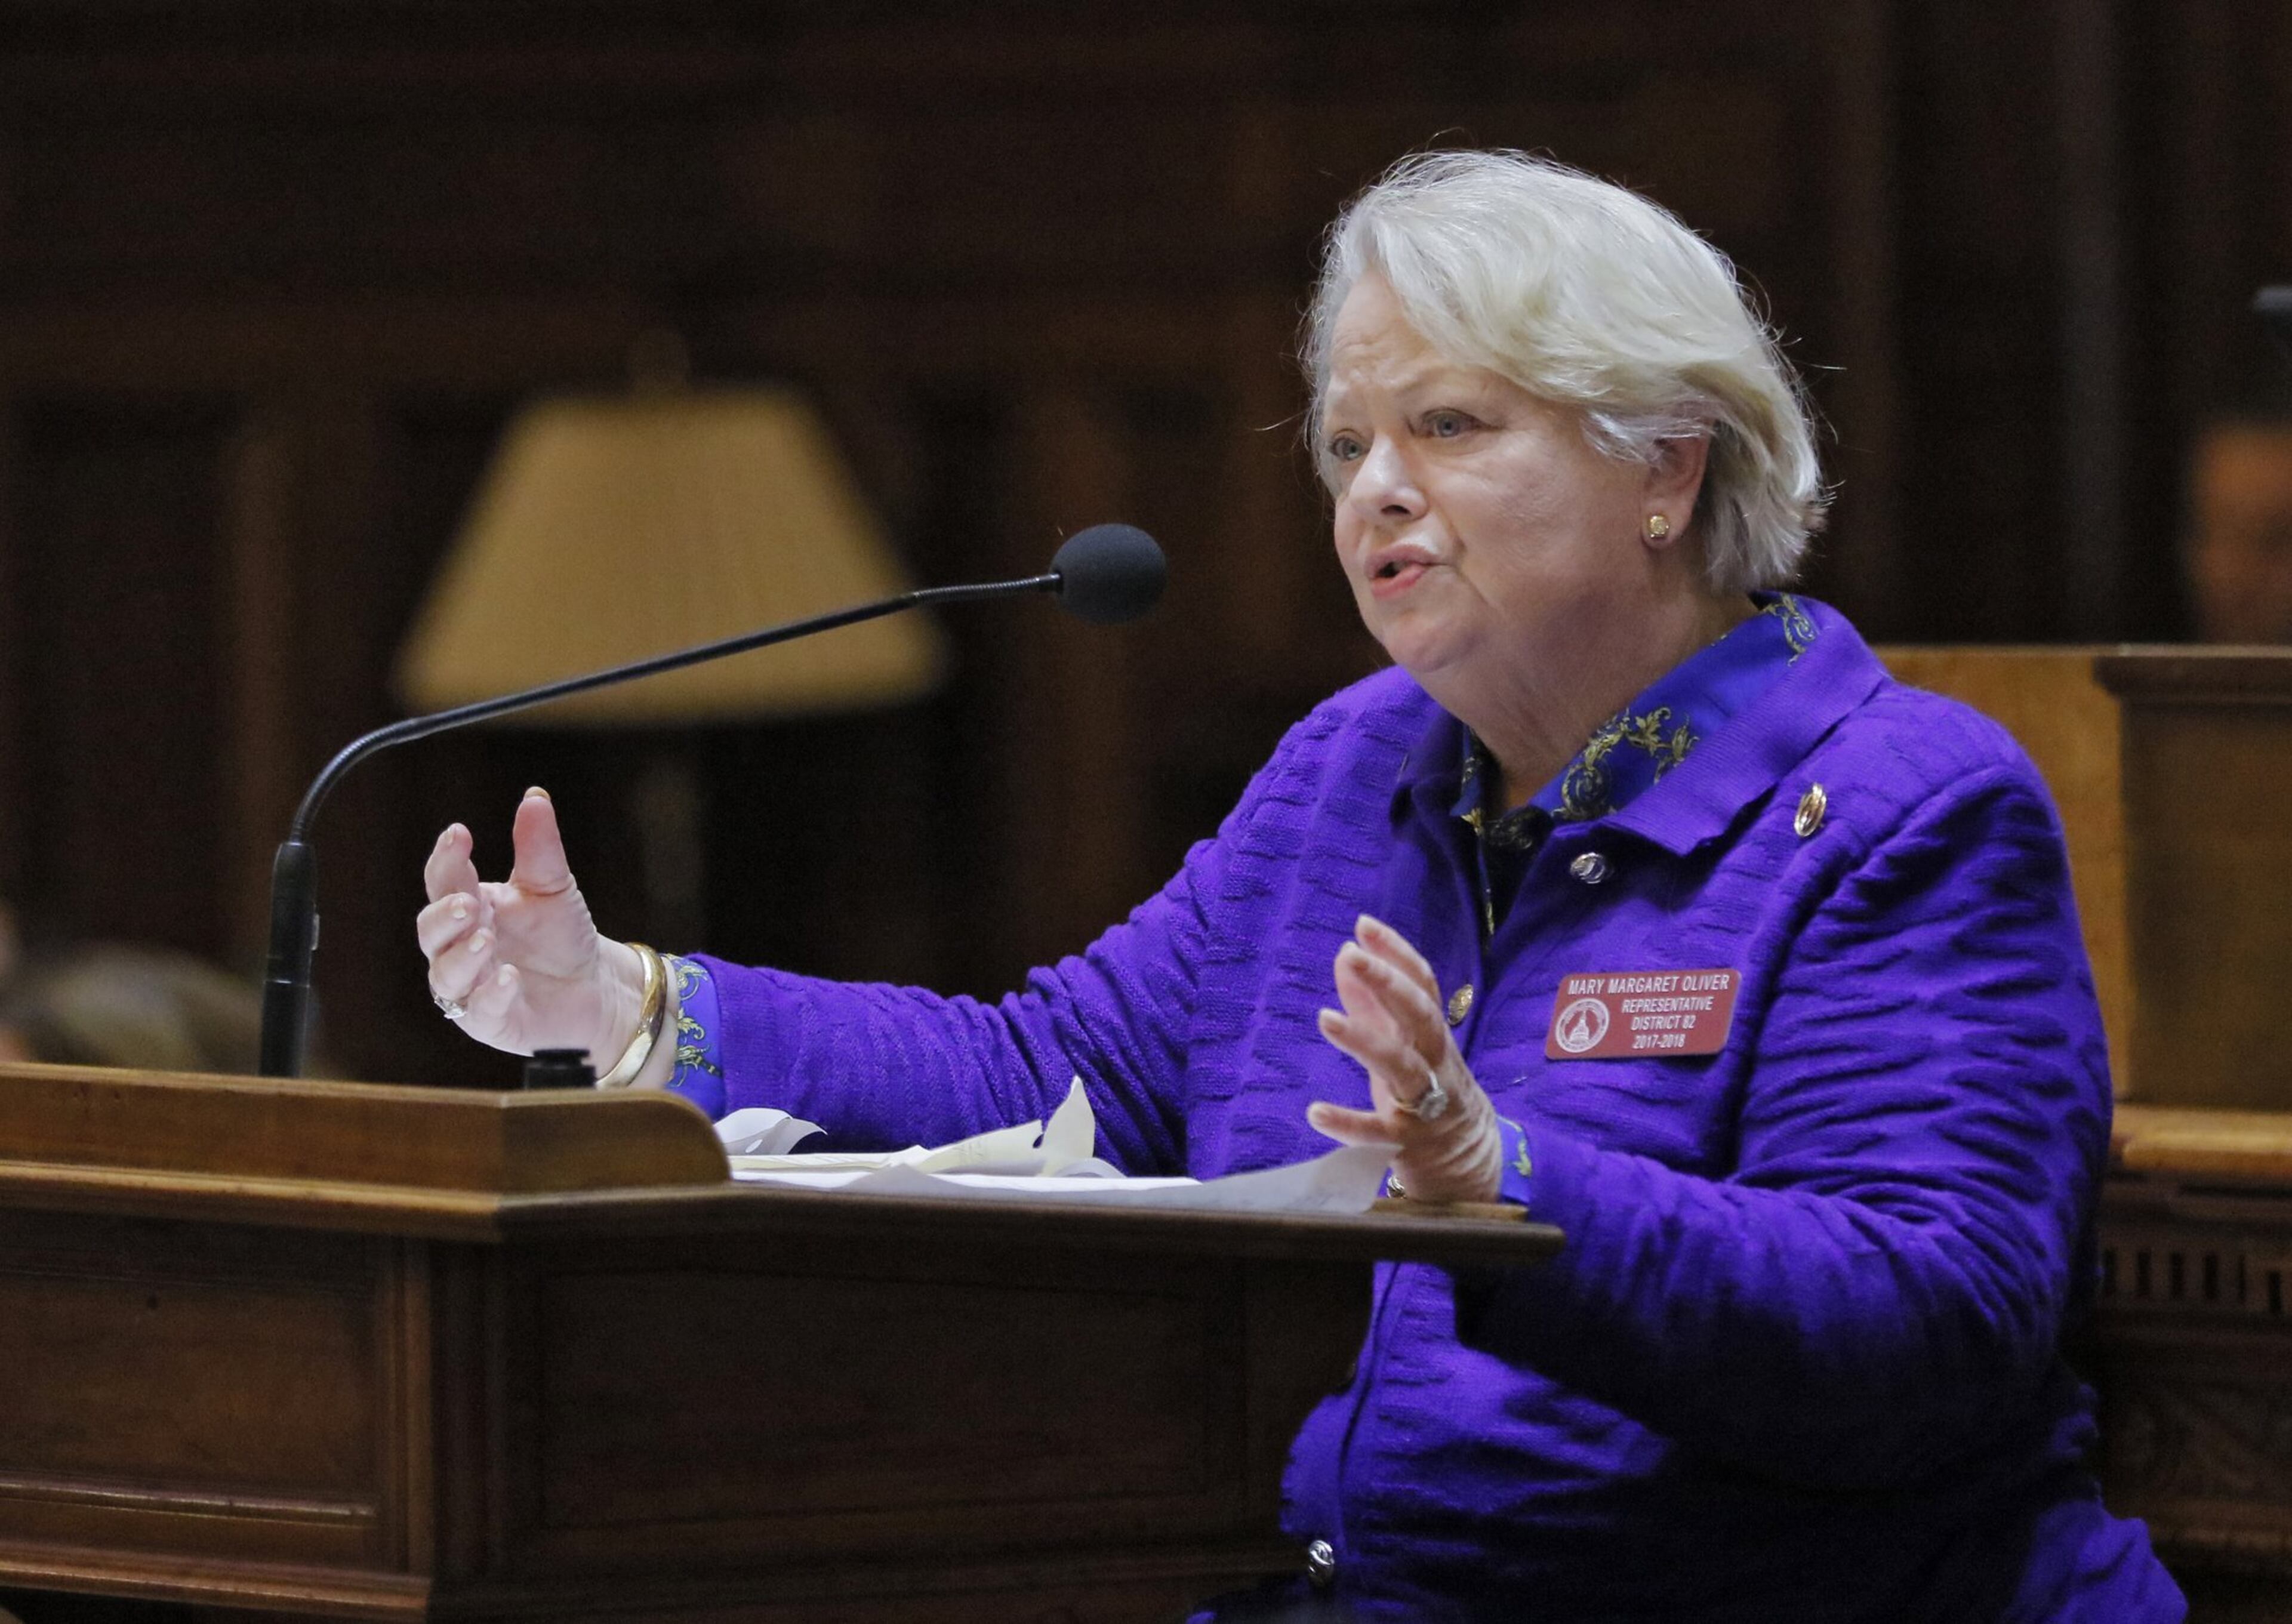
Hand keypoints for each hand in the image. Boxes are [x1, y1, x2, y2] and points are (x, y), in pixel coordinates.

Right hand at [416, 787, 646, 1063]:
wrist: (594, 986)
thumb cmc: (562, 935)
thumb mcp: (554, 886)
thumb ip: (539, 847)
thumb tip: (535, 796)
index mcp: (470, 905)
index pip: (444, 879)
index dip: (446, 858)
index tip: (459, 834)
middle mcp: (459, 946)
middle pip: (431, 929)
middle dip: (445, 914)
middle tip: (468, 902)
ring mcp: (470, 985)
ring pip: (445, 974)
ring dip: (460, 956)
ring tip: (483, 939)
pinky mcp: (489, 1020)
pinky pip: (480, 1010)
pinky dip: (491, 994)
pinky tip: (509, 978)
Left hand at [1307, 914, 1504, 1204]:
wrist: (1467, 1163)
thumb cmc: (1426, 1092)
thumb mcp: (1402, 1046)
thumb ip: (1372, 1003)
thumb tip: (1345, 954)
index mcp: (1431, 1035)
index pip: (1421, 985)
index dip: (1396, 954)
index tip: (1365, 926)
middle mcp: (1434, 1062)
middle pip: (1419, 1015)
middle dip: (1388, 983)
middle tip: (1351, 955)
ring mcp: (1425, 1102)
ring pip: (1401, 1066)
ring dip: (1365, 1040)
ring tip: (1325, 1018)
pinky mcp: (1408, 1142)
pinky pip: (1379, 1132)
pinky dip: (1349, 1123)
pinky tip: (1316, 1112)